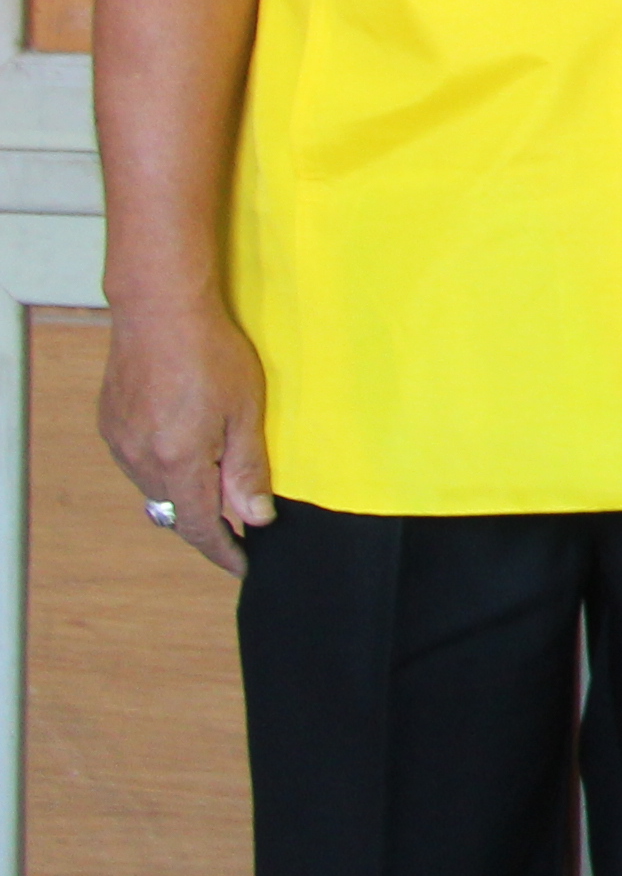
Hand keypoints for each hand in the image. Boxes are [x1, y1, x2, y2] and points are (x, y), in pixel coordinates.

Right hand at [101, 292, 273, 575]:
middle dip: (208, 518)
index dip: (223, 550)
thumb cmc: (211, 354)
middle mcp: (141, 460)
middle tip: (240, 516)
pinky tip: (186, 441)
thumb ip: (247, 469)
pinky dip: (165, 464)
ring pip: (156, 487)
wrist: (159, 311)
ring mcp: (121, 443)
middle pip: (177, 509)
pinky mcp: (111, 424)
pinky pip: (139, 461)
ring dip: (185, 488)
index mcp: (178, 462)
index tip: (242, 564)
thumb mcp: (246, 412)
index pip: (200, 527)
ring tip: (217, 471)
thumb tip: (256, 517)